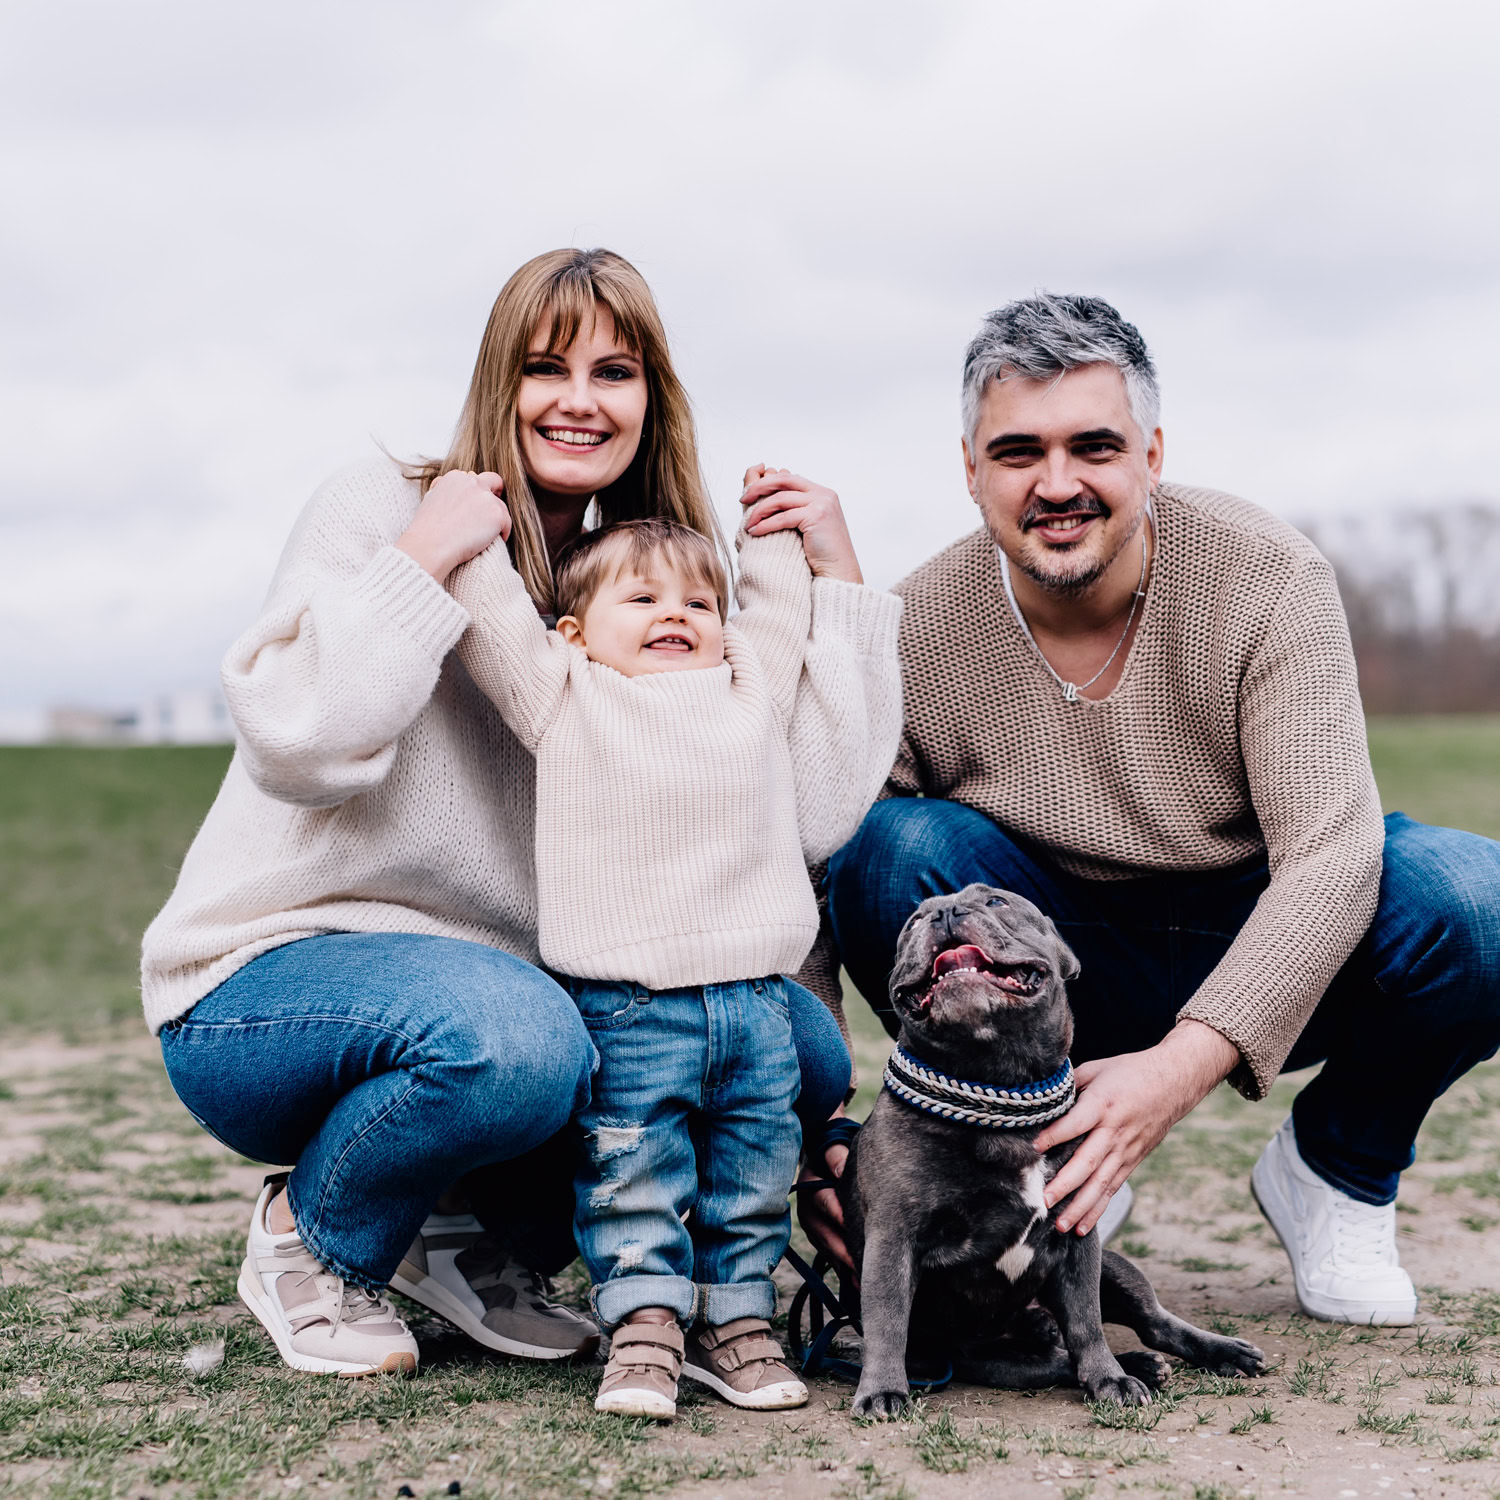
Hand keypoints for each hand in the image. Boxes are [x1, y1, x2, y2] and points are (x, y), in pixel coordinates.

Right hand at [396, 470, 510, 583]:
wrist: (430, 545)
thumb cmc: (427, 529)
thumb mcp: (432, 499)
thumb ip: (446, 489)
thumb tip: (453, 488)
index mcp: (455, 477)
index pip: (472, 478)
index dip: (475, 492)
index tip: (473, 507)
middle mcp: (472, 481)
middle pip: (493, 481)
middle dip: (495, 493)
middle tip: (492, 512)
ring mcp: (486, 497)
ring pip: (500, 506)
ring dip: (495, 519)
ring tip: (485, 535)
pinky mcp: (497, 513)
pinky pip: (507, 523)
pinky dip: (503, 533)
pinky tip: (494, 541)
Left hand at [740, 465, 862, 583]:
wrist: (839, 572)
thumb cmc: (822, 554)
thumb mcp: (810, 524)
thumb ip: (797, 509)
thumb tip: (772, 502)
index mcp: (822, 493)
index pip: (789, 478)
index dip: (767, 483)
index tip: (751, 495)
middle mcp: (823, 494)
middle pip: (783, 480)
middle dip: (759, 488)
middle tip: (743, 500)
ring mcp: (821, 503)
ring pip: (780, 499)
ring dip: (759, 511)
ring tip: (748, 523)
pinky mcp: (816, 517)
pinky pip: (783, 517)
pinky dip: (765, 524)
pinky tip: (755, 531)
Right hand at [796, 1123, 856, 1280]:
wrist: (822, 1156)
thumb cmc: (833, 1151)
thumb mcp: (832, 1148)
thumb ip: (837, 1156)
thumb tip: (842, 1170)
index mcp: (809, 1184)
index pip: (823, 1200)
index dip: (837, 1214)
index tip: (851, 1227)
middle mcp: (806, 1208)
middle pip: (823, 1232)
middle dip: (841, 1250)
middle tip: (861, 1267)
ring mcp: (811, 1225)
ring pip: (825, 1247)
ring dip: (842, 1265)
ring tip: (861, 1282)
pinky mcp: (818, 1236)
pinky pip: (827, 1255)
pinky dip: (840, 1268)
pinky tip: (855, 1282)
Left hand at [1032, 1020, 1238, 1234]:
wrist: (1174, 1082)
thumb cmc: (1130, 1071)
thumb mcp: (1096, 1069)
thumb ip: (1070, 1086)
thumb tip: (1042, 1100)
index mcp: (1102, 1103)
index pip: (1075, 1123)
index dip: (1055, 1135)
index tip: (1034, 1147)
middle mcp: (1114, 1130)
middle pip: (1088, 1162)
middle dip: (1065, 1184)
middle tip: (1044, 1201)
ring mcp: (1126, 1149)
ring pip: (1101, 1183)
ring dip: (1080, 1206)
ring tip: (1061, 1225)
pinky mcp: (1133, 1160)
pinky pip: (1113, 1188)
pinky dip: (1098, 1208)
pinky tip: (1082, 1225)